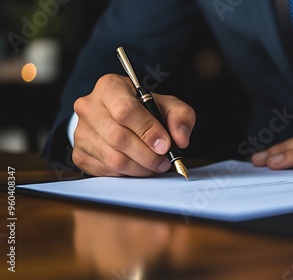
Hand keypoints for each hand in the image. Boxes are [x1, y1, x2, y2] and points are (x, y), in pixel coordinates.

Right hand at [72, 74, 195, 176]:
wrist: (122, 117)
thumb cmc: (146, 109)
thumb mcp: (168, 105)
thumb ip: (181, 117)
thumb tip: (180, 139)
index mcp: (110, 86)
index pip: (125, 110)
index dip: (148, 131)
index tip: (165, 145)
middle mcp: (89, 106)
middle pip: (118, 137)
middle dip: (147, 155)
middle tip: (164, 161)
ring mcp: (81, 130)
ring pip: (113, 158)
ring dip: (139, 168)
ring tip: (155, 165)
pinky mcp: (79, 152)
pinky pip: (105, 170)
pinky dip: (126, 174)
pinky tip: (138, 167)